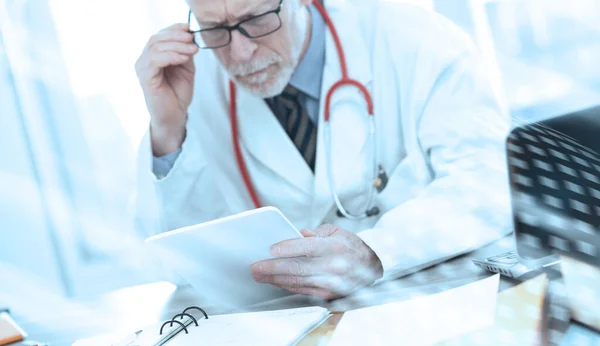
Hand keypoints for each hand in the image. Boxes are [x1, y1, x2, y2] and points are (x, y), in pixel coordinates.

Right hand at [135, 23, 198, 155]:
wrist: (174, 115)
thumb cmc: (178, 93)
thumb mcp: (186, 68)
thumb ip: (185, 53)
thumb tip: (190, 36)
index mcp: (153, 56)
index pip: (159, 35)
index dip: (173, 29)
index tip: (189, 27)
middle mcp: (144, 60)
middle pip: (157, 38)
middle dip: (177, 36)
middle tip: (193, 39)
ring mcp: (142, 68)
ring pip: (156, 47)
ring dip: (177, 45)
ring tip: (193, 50)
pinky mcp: (145, 77)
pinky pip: (156, 60)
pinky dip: (172, 56)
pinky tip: (184, 58)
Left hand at [252, 224, 383, 299]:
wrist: (371, 268)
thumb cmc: (353, 248)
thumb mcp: (337, 232)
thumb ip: (315, 233)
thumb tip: (297, 235)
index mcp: (336, 247)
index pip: (308, 247)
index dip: (288, 249)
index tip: (271, 249)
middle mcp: (333, 267)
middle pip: (298, 268)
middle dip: (273, 268)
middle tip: (257, 267)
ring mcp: (331, 283)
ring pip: (297, 282)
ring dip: (276, 279)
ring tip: (260, 274)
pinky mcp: (328, 295)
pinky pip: (303, 290)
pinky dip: (287, 285)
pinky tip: (276, 281)